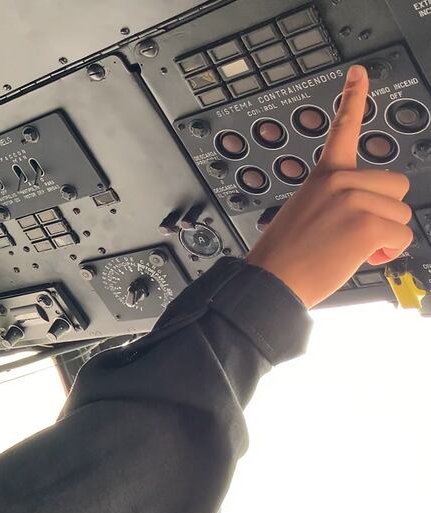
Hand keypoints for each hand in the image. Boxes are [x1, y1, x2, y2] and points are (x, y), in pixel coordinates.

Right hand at [245, 64, 412, 307]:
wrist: (270, 280)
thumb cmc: (285, 255)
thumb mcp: (307, 212)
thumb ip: (338, 200)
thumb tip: (367, 213)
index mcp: (323, 176)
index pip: (342, 128)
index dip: (353, 97)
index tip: (358, 72)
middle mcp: (340, 181)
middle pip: (395, 187)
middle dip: (383, 212)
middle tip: (353, 233)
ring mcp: (354, 200)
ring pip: (401, 214)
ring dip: (384, 235)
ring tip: (351, 248)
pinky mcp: (367, 224)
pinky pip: (401, 236)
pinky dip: (388, 252)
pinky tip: (362, 257)